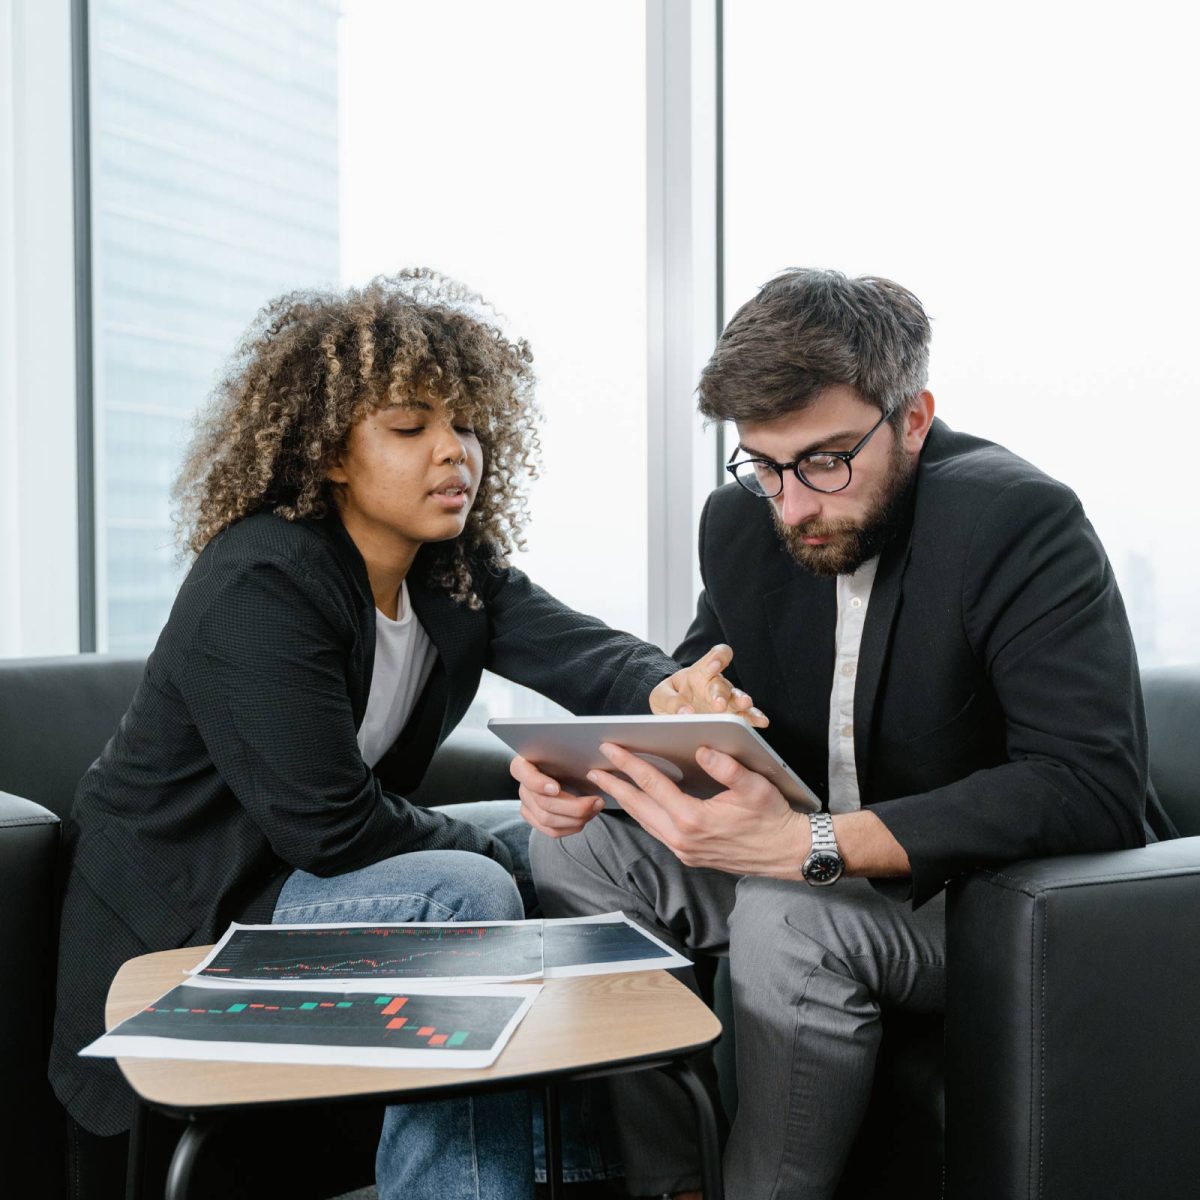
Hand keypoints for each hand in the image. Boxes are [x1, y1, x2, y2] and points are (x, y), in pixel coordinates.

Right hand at [511, 754, 604, 839]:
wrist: (564, 769)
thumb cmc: (565, 757)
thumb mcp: (565, 751)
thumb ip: (568, 753)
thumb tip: (585, 754)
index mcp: (523, 765)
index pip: (525, 775)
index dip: (538, 784)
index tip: (556, 788)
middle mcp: (522, 787)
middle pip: (543, 803)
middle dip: (574, 806)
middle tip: (596, 801)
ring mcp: (527, 805)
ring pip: (548, 820)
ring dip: (577, 818)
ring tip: (595, 808)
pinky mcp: (536, 820)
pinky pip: (552, 831)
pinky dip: (572, 827)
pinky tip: (586, 818)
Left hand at [586, 741, 807, 876]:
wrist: (788, 854)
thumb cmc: (773, 819)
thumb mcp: (754, 787)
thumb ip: (726, 767)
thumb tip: (701, 750)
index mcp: (693, 819)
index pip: (652, 784)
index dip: (629, 764)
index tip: (611, 749)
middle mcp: (683, 839)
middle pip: (638, 807)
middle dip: (614, 787)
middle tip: (594, 770)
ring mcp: (685, 851)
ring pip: (645, 823)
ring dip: (626, 803)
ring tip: (610, 786)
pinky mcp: (690, 856)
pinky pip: (657, 833)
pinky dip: (643, 816)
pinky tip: (640, 806)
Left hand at [649, 643, 768, 727]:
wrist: (672, 712)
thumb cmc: (669, 699)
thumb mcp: (661, 696)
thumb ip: (670, 701)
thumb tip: (685, 713)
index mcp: (699, 673)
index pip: (714, 657)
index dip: (717, 658)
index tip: (714, 665)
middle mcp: (715, 685)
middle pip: (722, 685)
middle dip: (720, 694)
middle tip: (718, 705)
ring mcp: (726, 701)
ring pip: (736, 699)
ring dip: (741, 703)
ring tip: (746, 706)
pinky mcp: (730, 717)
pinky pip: (744, 716)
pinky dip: (753, 718)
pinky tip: (761, 721)